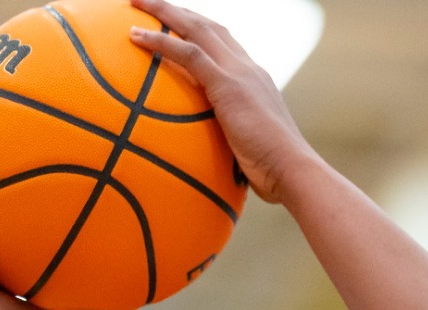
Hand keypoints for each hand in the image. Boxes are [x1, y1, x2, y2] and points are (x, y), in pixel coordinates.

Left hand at [129, 0, 320, 203]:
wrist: (292, 170)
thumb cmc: (275, 174)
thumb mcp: (251, 153)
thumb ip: (233, 148)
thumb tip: (217, 168)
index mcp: (256, 81)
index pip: (226, 45)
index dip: (203, 31)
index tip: (181, 26)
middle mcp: (249, 69)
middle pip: (210, 27)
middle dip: (180, 12)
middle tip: (151, 4)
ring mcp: (239, 73)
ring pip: (197, 28)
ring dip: (164, 11)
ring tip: (136, 2)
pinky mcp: (227, 85)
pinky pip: (187, 53)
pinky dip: (159, 40)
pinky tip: (134, 36)